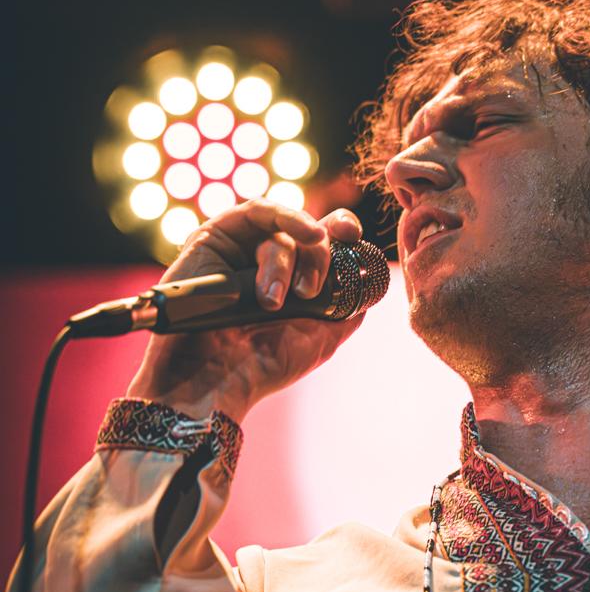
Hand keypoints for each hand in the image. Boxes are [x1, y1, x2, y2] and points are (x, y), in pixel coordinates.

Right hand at [126, 200, 369, 421]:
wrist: (216, 378)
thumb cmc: (263, 364)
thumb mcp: (320, 338)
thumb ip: (347, 310)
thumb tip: (371, 286)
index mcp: (292, 279)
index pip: (323, 243)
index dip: (343, 233)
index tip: (354, 238)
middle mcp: (267, 260)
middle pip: (307, 233)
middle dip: (320, 255)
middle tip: (311, 291)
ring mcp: (241, 247)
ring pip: (284, 229)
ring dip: (297, 255)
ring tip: (294, 292)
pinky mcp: (215, 236)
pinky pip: (254, 212)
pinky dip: (284, 218)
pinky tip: (303, 235)